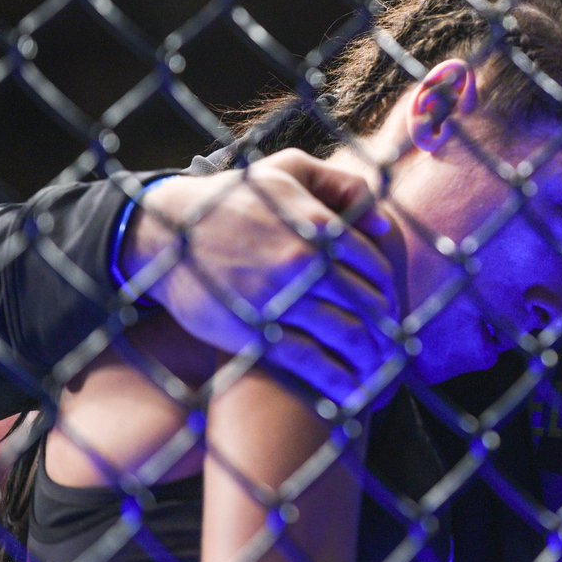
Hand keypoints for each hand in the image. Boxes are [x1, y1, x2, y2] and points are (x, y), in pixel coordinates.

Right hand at [121, 149, 405, 405]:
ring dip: (371, 359)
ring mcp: (279, 297)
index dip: (388, 291)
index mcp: (318, 224)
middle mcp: (304, 261)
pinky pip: (308, 360)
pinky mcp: (254, 330)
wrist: (168, 234)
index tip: (391, 308)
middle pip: (367, 304)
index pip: (374, 266)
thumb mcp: (287, 170)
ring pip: (346, 334)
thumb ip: (342, 186)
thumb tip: (383, 224)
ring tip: (379, 373)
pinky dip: (336, 379)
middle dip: (386, 330)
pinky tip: (349, 392)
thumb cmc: (234, 198)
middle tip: (394, 348)